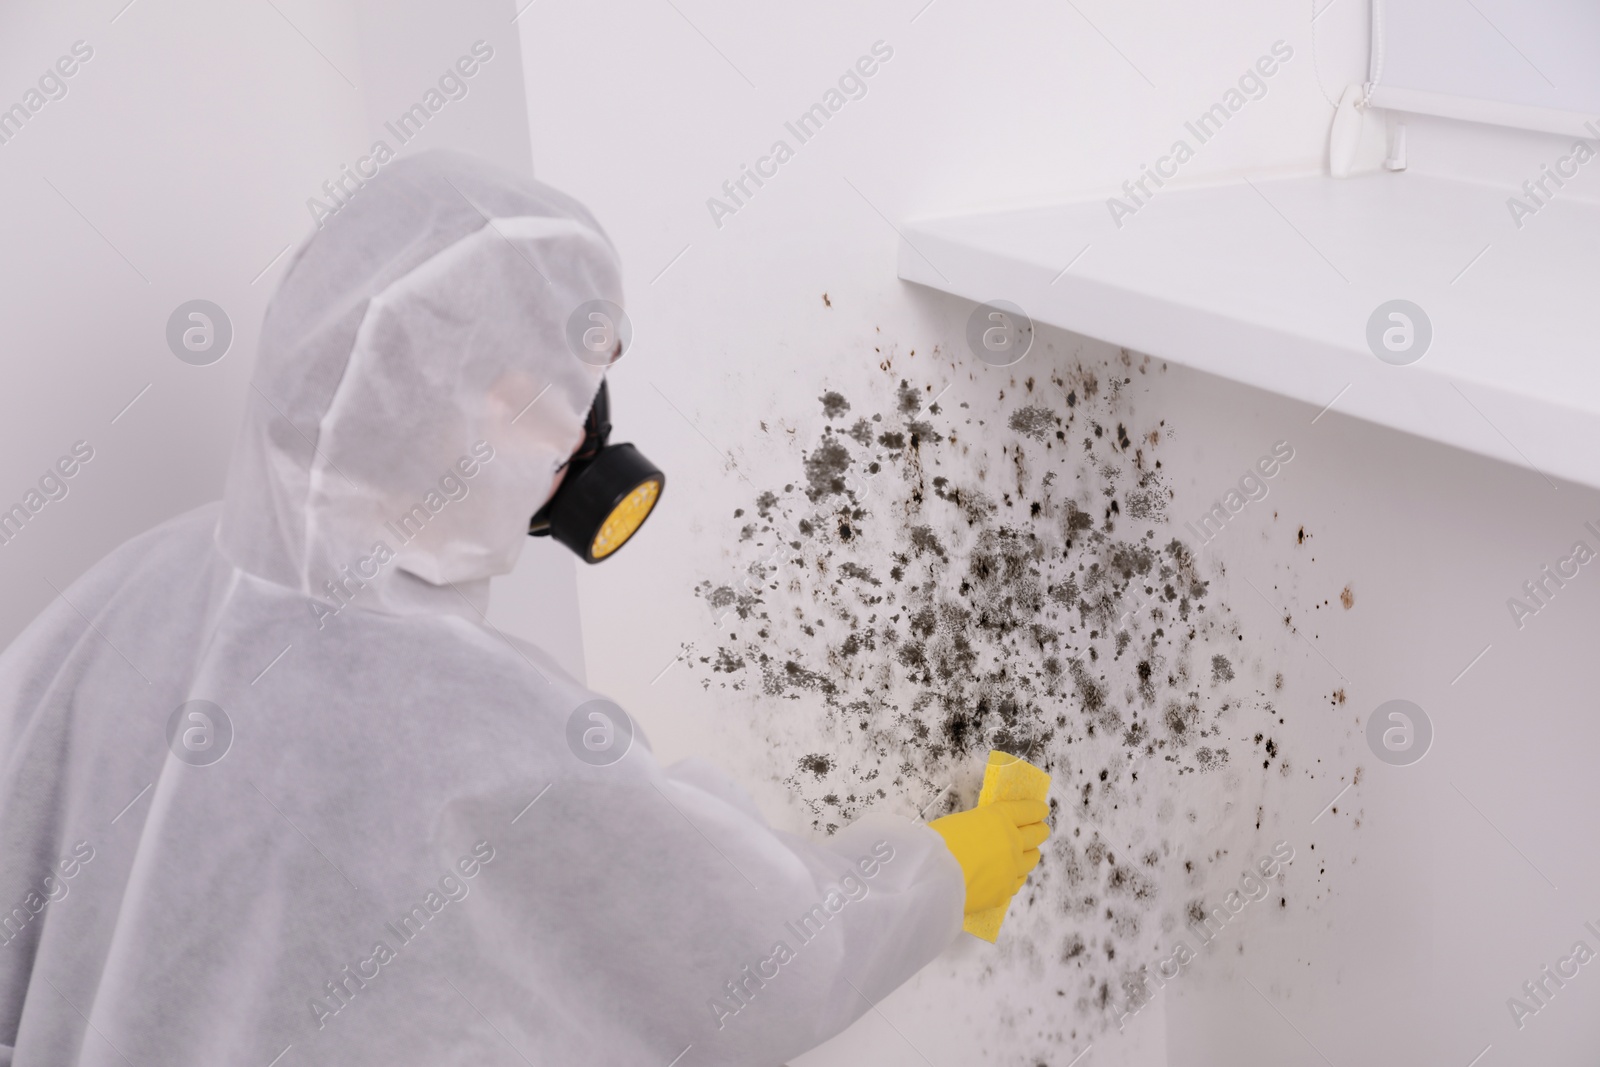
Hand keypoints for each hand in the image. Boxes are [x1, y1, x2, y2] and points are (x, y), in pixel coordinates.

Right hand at [929, 799, 1049, 913]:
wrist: (933, 876)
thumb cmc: (938, 843)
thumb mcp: (960, 822)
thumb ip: (981, 826)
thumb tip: (986, 834)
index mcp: (1000, 818)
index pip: (1028, 810)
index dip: (1037, 809)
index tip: (1042, 809)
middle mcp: (1012, 841)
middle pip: (1037, 834)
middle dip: (1040, 830)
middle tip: (1040, 829)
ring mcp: (1012, 868)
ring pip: (1032, 859)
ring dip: (1031, 853)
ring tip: (1028, 853)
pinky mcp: (1005, 891)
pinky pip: (1018, 881)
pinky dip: (1017, 876)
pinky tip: (1012, 875)